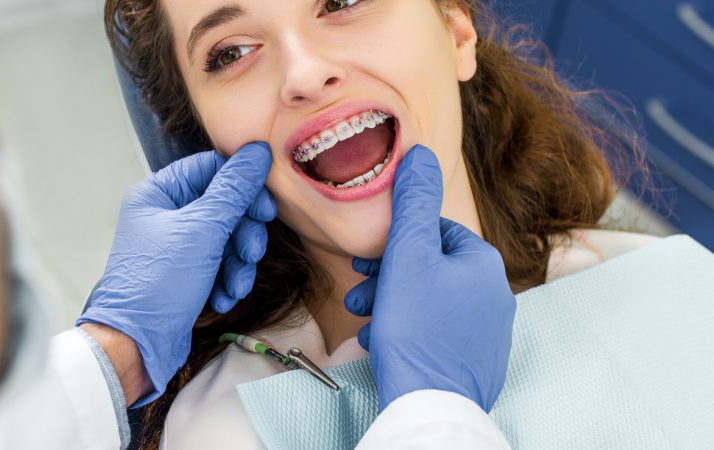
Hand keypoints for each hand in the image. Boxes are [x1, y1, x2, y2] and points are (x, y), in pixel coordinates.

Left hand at [77, 142, 276, 403]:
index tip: (265, 208)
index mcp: (157, 193)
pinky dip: (226, 280)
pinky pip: (217, 265)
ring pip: (225, 238)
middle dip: (243, 232)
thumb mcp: (203, 230)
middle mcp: (163, 215)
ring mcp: (174, 247)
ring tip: (236, 284)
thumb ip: (234, 190)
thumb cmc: (158, 284)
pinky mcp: (184, 274)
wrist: (136, 345)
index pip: (210, 169)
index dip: (243, 186)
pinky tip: (222, 297)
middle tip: (251, 252)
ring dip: (238, 262)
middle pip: (223, 206)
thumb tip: (257, 152)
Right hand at [344, 145, 515, 412]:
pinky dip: (408, 330)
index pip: (434, 231)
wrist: (431, 403)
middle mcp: (495, 294)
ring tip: (365, 316)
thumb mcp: (407, 256)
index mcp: (483, 262)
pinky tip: (383, 340)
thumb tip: (420, 153)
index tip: (366, 259)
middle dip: (389, 275)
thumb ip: (412, 203)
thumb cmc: (416, 329)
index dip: (394, 242)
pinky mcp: (477, 360)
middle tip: (359, 288)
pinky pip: (437, 332)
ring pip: (430, 301)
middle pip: (431, 267)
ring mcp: (488, 330)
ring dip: (393, 303)